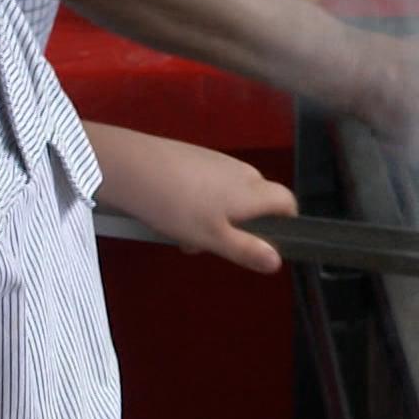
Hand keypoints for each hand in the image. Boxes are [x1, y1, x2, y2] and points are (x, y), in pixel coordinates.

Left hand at [97, 131, 297, 274]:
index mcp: (253, 191)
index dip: (286, 222)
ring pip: (229, 195)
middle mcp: (241, 172)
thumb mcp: (212, 237)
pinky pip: (208, 184)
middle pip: (257, 201)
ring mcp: (217, 161)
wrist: (130, 166)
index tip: (269, 242)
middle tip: (213, 245)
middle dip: (241, 226)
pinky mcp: (194, 156)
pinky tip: (172, 212)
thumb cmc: (176, 205)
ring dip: (216, 217)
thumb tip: (277, 261)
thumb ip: (246, 250)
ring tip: (185, 233)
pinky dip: (199, 201)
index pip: (288, 202)